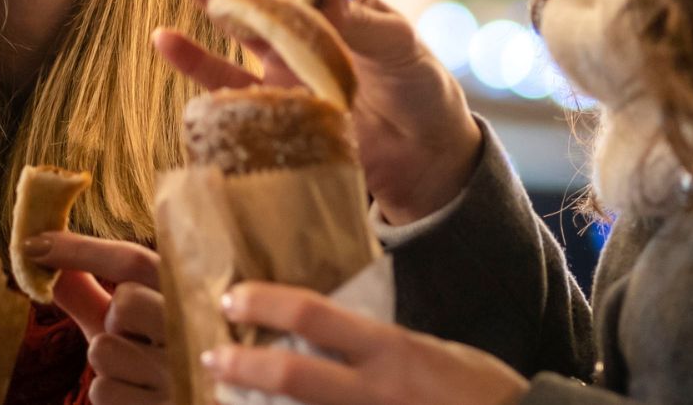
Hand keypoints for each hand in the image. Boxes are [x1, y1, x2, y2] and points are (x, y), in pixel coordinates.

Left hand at [24, 231, 182, 404]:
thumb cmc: (153, 363)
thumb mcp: (127, 326)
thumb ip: (88, 293)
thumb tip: (40, 253)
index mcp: (192, 296)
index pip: (135, 262)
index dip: (81, 250)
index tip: (36, 244)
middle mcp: (198, 329)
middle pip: (126, 300)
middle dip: (113, 320)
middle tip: (134, 338)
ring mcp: (184, 372)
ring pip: (104, 349)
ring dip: (108, 363)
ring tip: (138, 373)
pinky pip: (104, 390)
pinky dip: (110, 394)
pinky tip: (137, 397)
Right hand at [152, 0, 484, 221]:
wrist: (423, 156)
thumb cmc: (420, 90)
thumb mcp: (401, 47)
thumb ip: (364, 20)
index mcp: (338, 4)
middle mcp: (304, 28)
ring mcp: (283, 65)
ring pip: (234, 23)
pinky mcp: (270, 106)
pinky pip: (225, 84)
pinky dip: (194, 62)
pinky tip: (164, 38)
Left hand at [203, 282, 528, 404]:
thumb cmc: (482, 390)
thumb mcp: (434, 351)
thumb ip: (384, 346)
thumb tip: (334, 335)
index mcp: (394, 351)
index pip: (315, 316)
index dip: (265, 304)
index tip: (233, 298)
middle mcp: (376, 393)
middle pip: (292, 377)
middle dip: (242, 365)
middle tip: (210, 355)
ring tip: (225, 396)